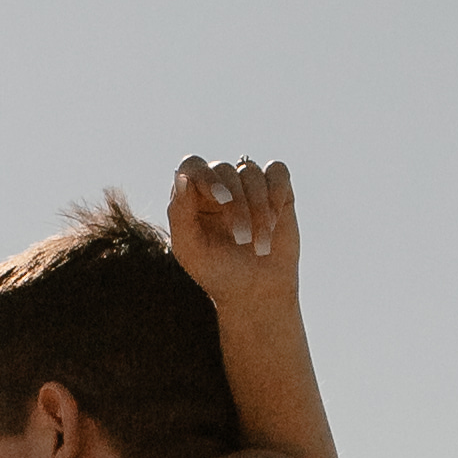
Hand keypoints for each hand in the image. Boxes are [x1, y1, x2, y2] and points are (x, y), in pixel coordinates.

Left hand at [167, 153, 295, 305]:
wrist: (257, 292)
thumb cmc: (218, 273)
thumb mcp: (191, 249)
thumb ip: (180, 213)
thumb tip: (183, 176)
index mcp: (192, 196)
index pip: (193, 165)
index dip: (207, 176)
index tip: (222, 200)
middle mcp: (218, 184)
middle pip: (225, 169)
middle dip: (237, 206)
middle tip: (242, 239)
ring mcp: (247, 185)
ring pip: (251, 171)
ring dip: (258, 207)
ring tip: (259, 243)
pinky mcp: (276, 190)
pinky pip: (277, 171)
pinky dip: (277, 192)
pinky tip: (275, 219)